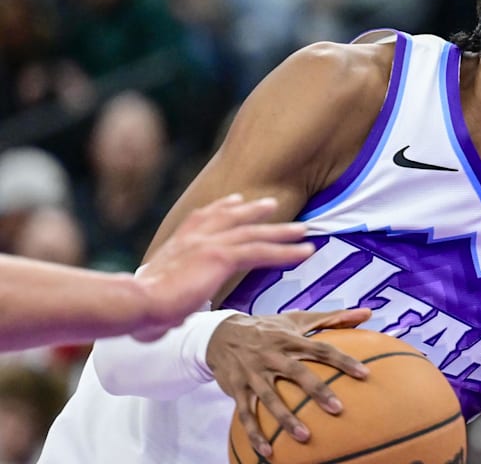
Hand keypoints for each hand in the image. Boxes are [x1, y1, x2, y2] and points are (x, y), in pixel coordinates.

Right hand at [131, 194, 314, 340]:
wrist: (136, 302)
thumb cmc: (140, 308)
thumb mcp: (158, 294)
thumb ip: (171, 297)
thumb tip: (169, 319)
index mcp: (178, 242)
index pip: (204, 217)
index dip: (222, 208)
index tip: (236, 200)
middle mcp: (194, 237)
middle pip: (233, 218)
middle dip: (255, 211)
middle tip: (273, 205)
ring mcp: (209, 243)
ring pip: (254, 234)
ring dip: (282, 232)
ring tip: (303, 230)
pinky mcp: (221, 257)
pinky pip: (262, 252)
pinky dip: (286, 251)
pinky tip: (305, 252)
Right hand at [206, 308, 373, 457]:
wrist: (220, 334)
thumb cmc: (268, 328)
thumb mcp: (297, 320)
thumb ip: (334, 318)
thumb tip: (369, 313)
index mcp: (289, 338)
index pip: (320, 348)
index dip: (343, 360)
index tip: (365, 374)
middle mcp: (271, 355)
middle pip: (297, 373)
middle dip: (317, 391)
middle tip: (338, 409)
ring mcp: (252, 373)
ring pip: (270, 397)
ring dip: (286, 418)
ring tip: (305, 437)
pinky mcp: (236, 388)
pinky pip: (245, 413)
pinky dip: (255, 433)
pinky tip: (268, 452)